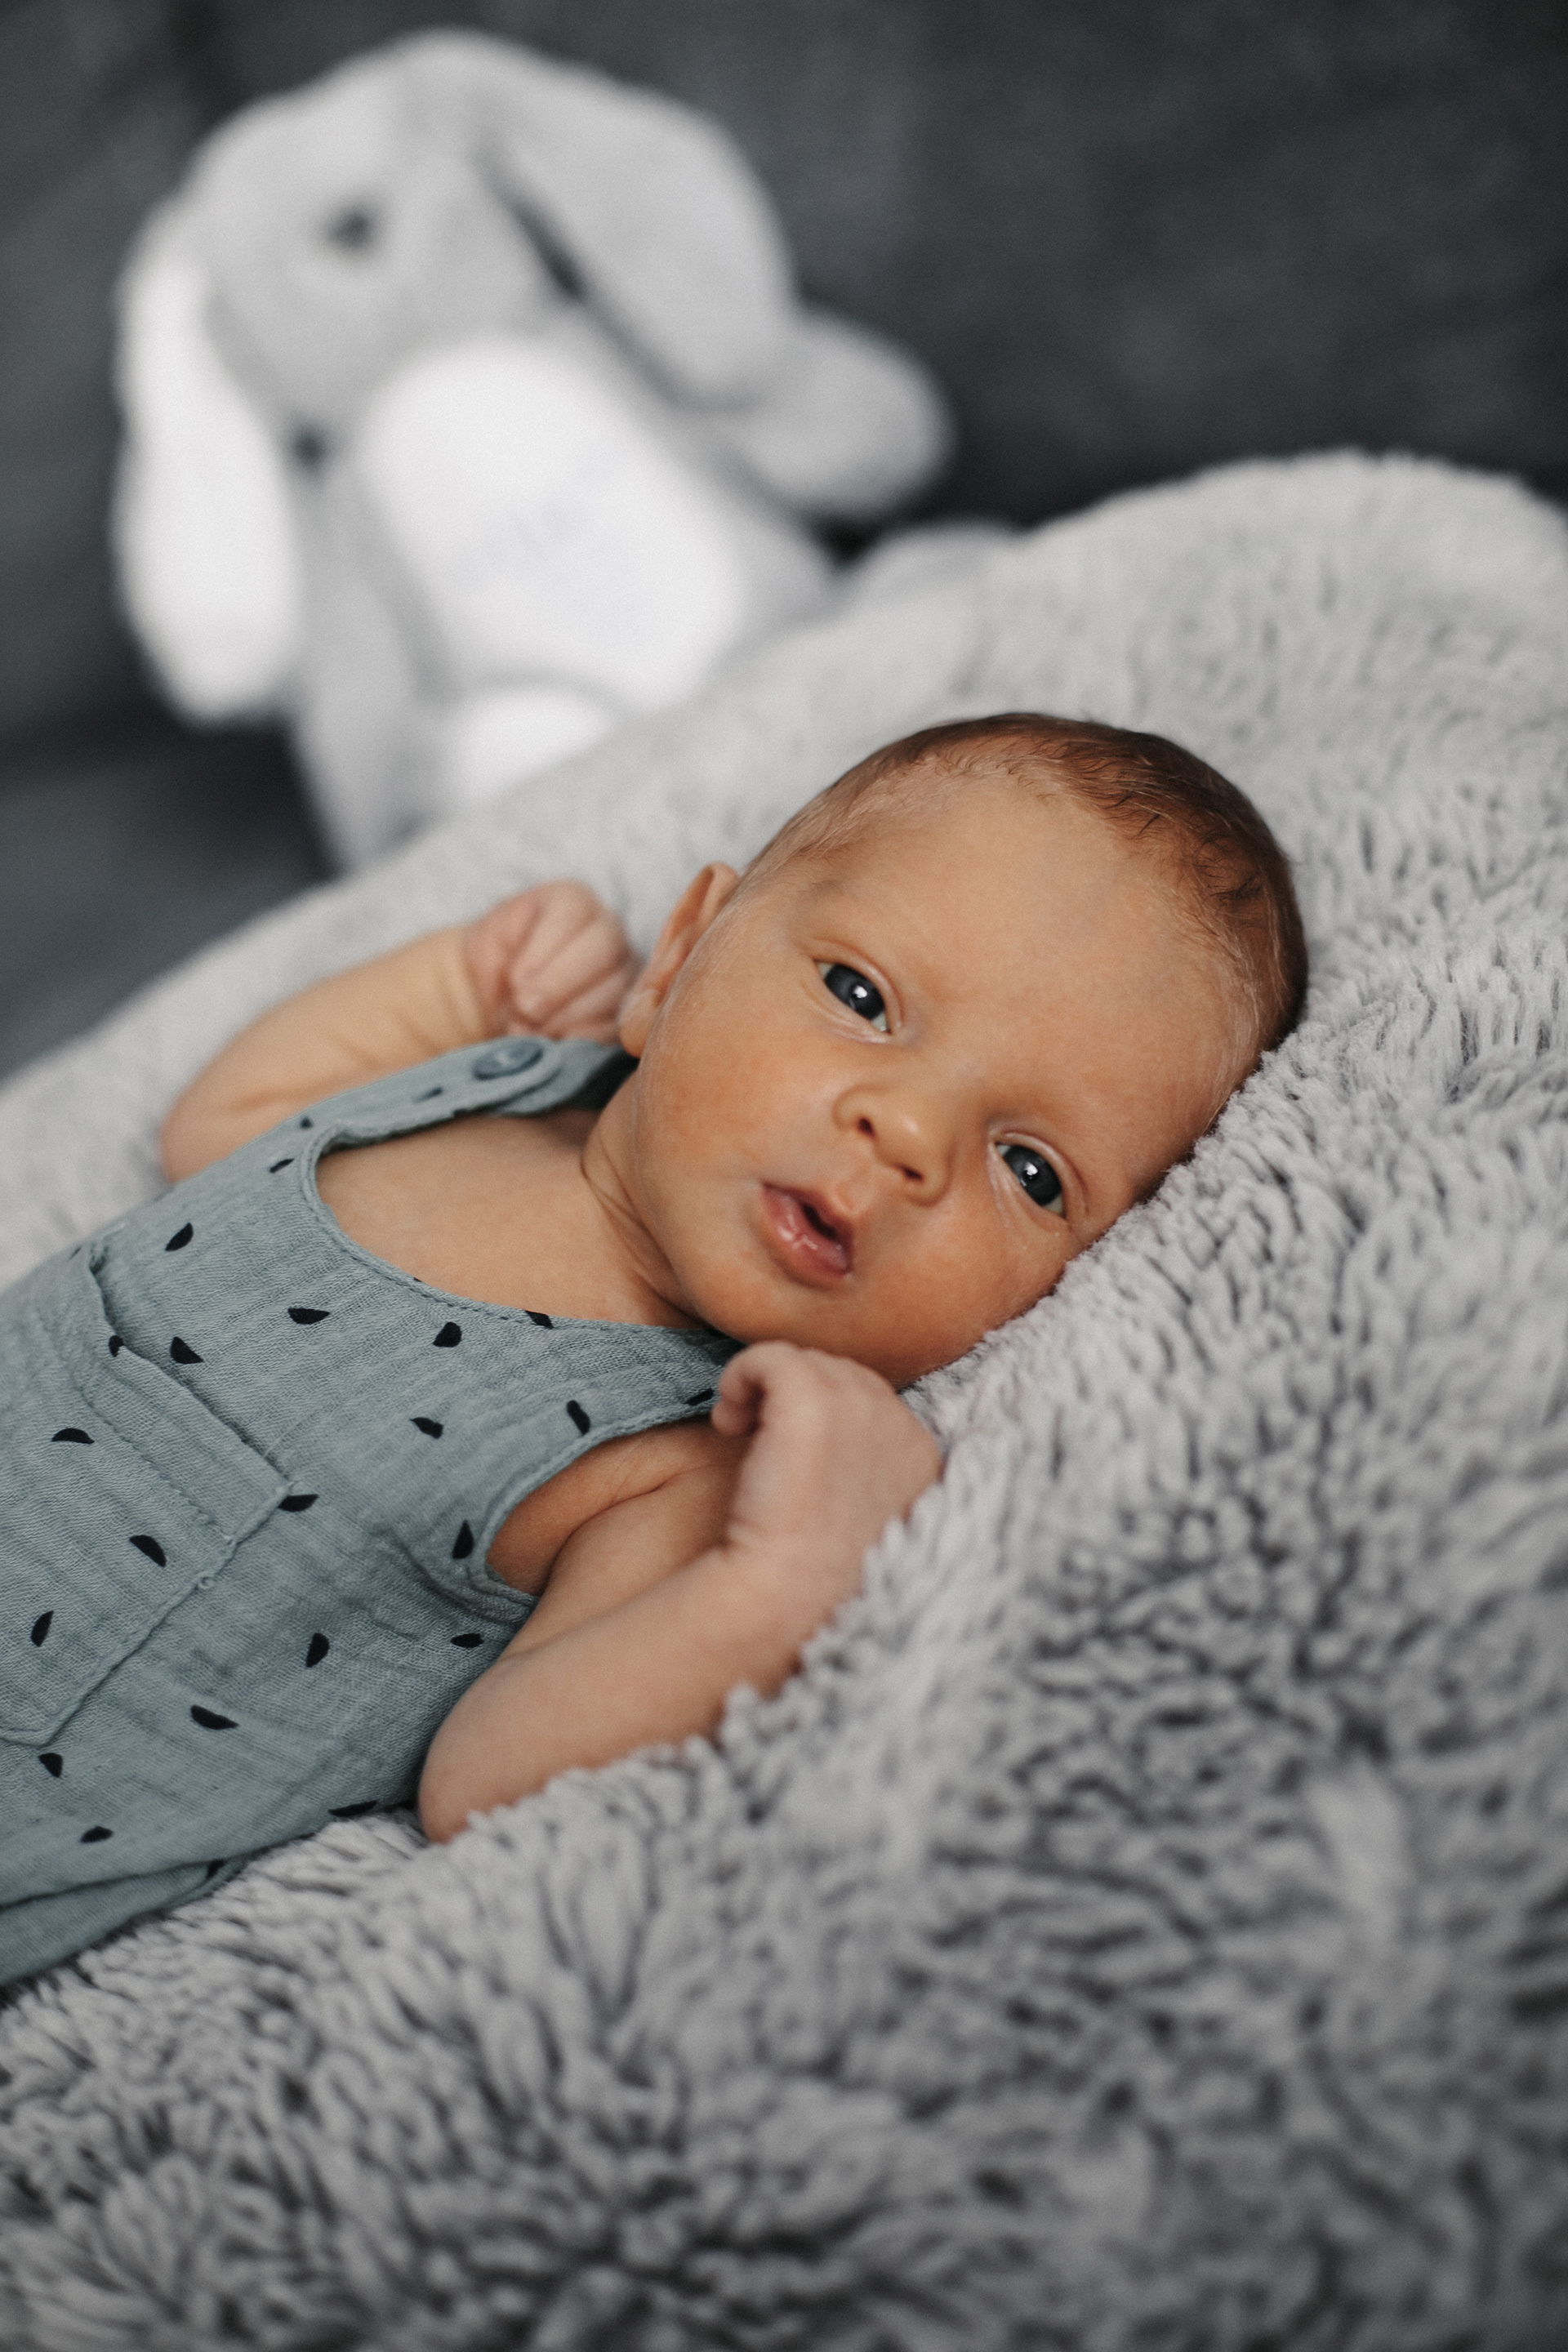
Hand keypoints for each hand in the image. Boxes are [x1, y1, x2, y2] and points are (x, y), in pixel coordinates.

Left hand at [465, 883, 639, 1042]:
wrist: (499, 995)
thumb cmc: (496, 962)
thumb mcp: (488, 943)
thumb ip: (502, 949)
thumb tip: (529, 999)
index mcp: (572, 900)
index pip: (573, 913)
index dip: (541, 952)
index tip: (513, 980)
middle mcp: (607, 929)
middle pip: (604, 947)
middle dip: (557, 986)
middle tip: (523, 1008)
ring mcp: (622, 970)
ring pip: (613, 990)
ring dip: (563, 1016)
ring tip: (529, 1025)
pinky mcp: (625, 1010)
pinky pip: (614, 1026)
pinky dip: (576, 1037)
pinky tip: (549, 1036)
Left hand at [710, 1343, 942, 1608]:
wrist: (782, 1594)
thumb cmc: (808, 1572)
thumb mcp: (859, 1517)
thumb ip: (861, 1466)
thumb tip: (828, 1437)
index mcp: (921, 1455)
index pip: (868, 1403)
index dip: (821, 1420)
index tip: (789, 1460)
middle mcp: (902, 1424)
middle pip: (838, 1375)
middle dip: (792, 1401)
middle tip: (758, 1445)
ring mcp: (864, 1408)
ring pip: (804, 1363)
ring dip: (764, 1391)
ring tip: (741, 1434)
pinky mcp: (815, 1400)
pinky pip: (769, 1357)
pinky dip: (740, 1377)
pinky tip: (728, 1422)